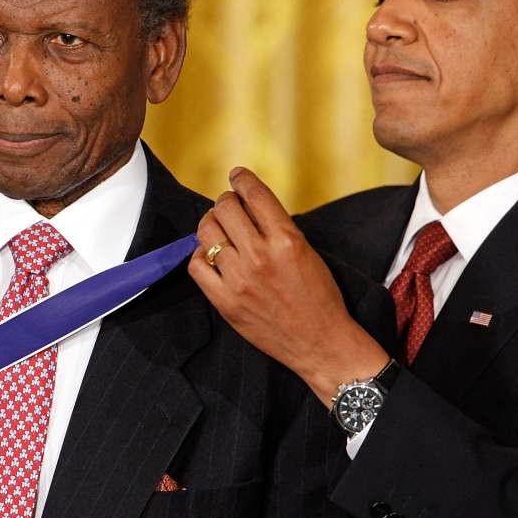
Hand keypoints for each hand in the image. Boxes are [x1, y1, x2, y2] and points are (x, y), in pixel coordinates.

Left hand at [187, 167, 388, 406]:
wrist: (321, 342)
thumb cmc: (320, 297)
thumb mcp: (307, 252)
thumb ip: (278, 229)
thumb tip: (250, 207)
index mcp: (287, 240)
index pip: (254, 194)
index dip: (241, 179)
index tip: (237, 175)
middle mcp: (260, 256)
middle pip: (225, 208)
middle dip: (226, 201)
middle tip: (228, 205)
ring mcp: (239, 280)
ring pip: (207, 232)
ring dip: (210, 223)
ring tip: (217, 227)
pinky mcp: (226, 302)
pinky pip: (197, 265)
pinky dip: (201, 254)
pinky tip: (211, 254)